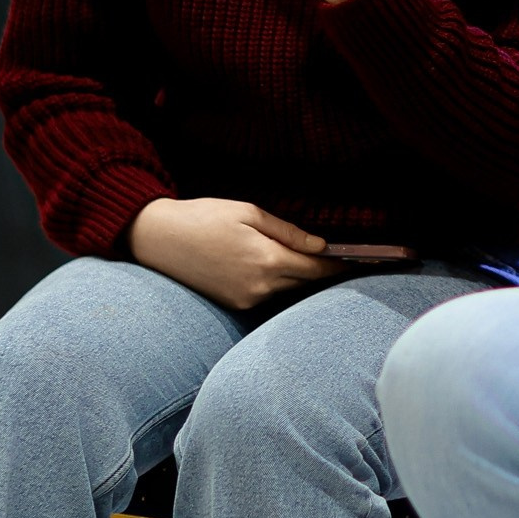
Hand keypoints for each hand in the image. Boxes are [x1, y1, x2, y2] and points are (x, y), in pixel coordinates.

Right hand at [127, 196, 334, 309]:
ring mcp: (245, 299)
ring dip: (298, 276)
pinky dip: (276, 282)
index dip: (339, 265)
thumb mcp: (249, 213)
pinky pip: (266, 294)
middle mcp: (258, 286)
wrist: (158, 238)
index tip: (360, 261)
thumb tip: (320, 245)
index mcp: (265, 259)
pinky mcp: (233, 304)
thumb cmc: (203, 217)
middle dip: (322, 270)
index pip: (316, 268)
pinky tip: (275, 266)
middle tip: (342, 258)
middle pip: (305, 282)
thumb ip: (288, 232)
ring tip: (309, 259)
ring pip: (286, 289)